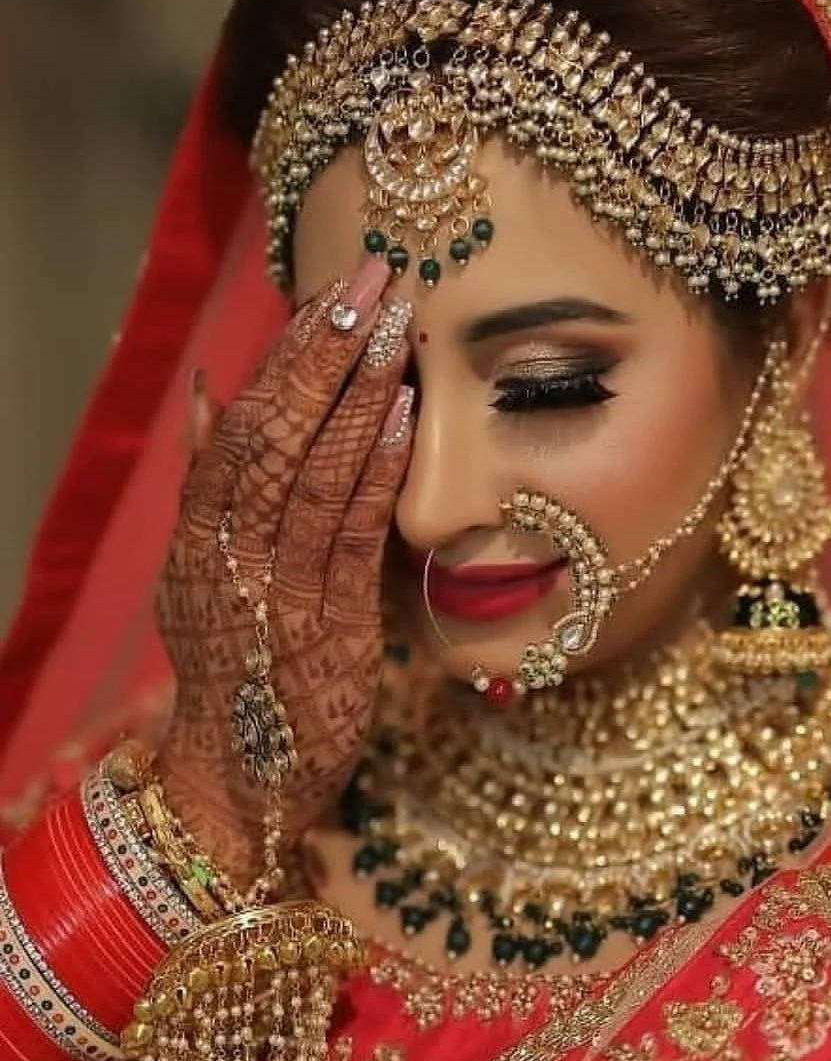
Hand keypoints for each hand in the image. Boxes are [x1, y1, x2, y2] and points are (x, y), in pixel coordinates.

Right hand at [155, 261, 413, 882]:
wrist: (239, 785)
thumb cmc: (233, 667)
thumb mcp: (201, 575)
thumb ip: (208, 486)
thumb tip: (206, 390)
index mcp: (196, 541)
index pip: (236, 425)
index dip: (283, 353)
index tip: (329, 290)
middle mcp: (226, 560)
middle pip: (272, 435)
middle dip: (325, 351)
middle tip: (374, 276)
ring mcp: (279, 595)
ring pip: (312, 476)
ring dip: (359, 394)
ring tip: (398, 324)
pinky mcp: (331, 631)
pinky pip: (353, 537)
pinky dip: (375, 471)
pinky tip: (404, 413)